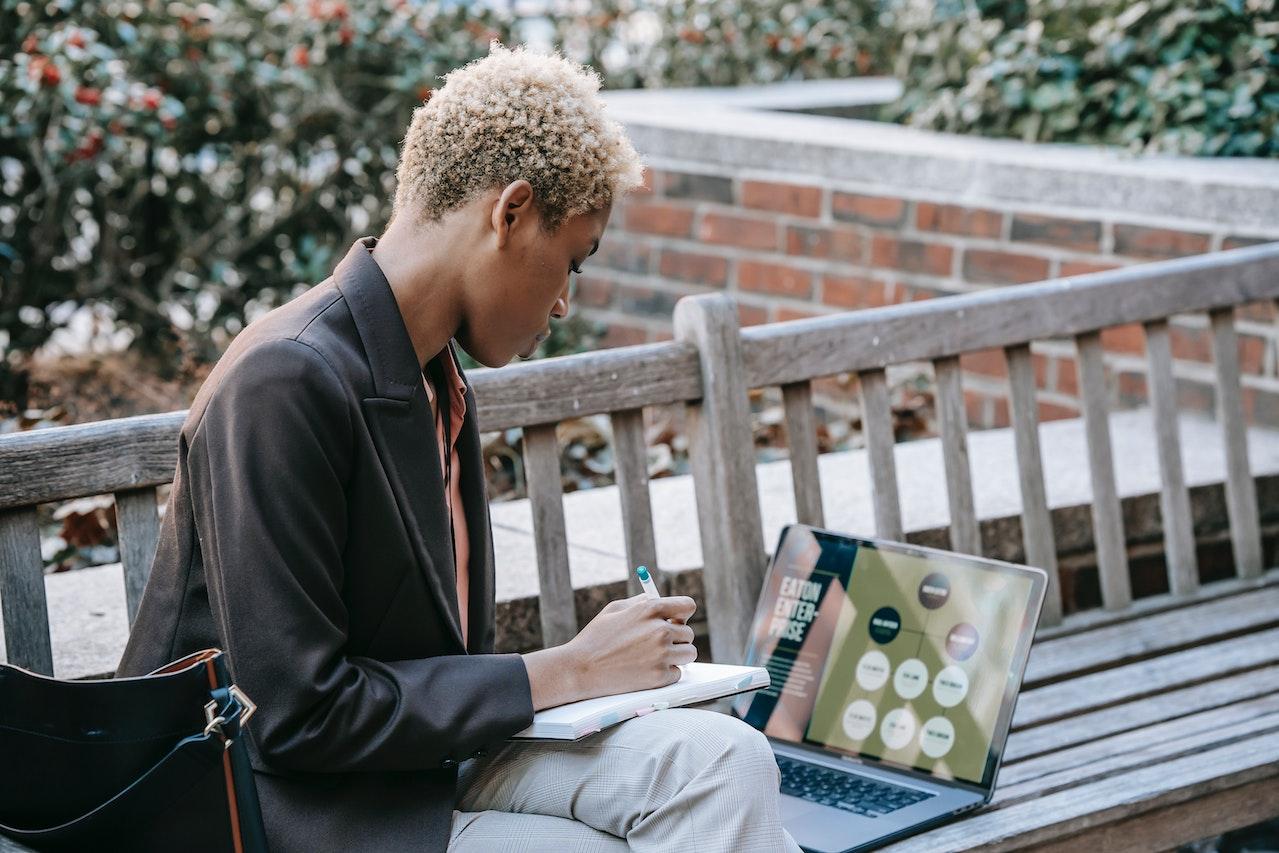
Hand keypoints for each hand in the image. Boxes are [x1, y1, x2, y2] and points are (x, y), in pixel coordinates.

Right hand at [521, 594, 697, 710]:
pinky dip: (666, 673)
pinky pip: (677, 673)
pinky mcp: (659, 677)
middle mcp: (660, 630)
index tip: (676, 620)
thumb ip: (641, 603)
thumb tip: (659, 600)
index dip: (682, 614)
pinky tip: (647, 670)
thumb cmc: (595, 638)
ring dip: (676, 656)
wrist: (580, 669)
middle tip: (658, 644)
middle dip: (676, 638)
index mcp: (650, 609)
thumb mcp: (615, 610)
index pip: (687, 606)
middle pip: (688, 633)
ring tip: (655, 657)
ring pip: (688, 654)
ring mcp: (661, 654)